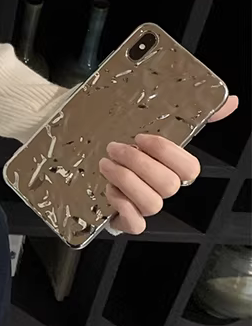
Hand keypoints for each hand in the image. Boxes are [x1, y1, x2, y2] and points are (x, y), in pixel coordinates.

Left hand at [99, 96, 238, 233]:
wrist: (96, 166)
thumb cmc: (129, 147)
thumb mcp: (152, 124)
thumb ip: (192, 114)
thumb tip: (229, 100)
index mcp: (174, 168)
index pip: (189, 168)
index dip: (165, 152)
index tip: (139, 137)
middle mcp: (164, 190)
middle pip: (168, 185)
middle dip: (138, 163)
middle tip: (114, 148)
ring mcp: (147, 207)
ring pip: (152, 203)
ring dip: (126, 181)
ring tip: (106, 164)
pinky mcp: (128, 221)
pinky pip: (137, 225)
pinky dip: (123, 209)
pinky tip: (110, 192)